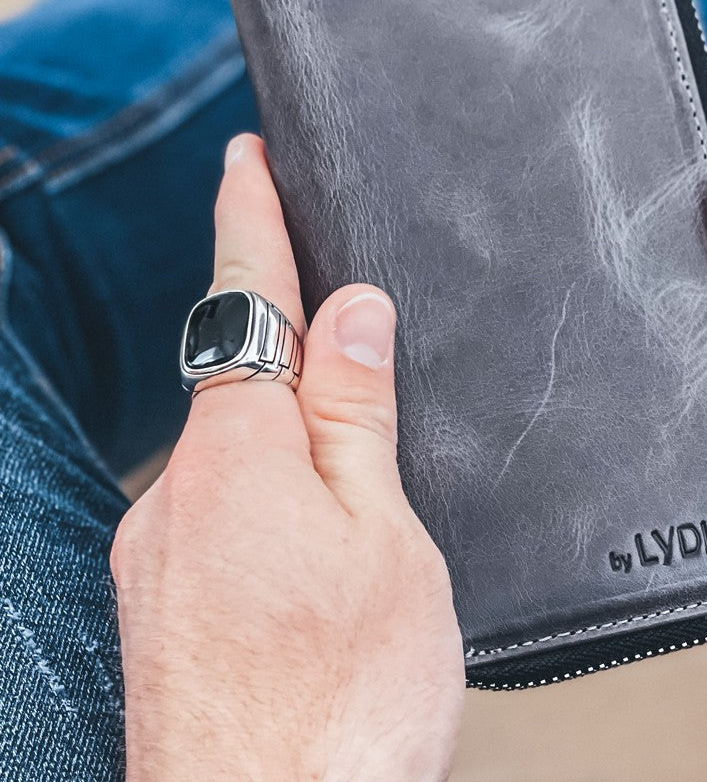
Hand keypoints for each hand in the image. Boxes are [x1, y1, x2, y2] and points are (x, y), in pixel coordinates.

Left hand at [111, 135, 464, 780]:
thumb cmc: (339, 710)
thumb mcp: (385, 540)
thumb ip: (357, 417)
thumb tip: (355, 314)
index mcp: (239, 456)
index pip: (246, 303)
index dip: (252, 221)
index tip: (246, 158)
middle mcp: (178, 493)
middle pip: (242, 381)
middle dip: (297, 352)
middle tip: (360, 346)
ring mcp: (159, 552)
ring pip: (237, 456)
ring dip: (291, 445)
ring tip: (357, 496)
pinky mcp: (164, 602)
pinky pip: (222, 514)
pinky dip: (270, 504)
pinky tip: (315, 556)